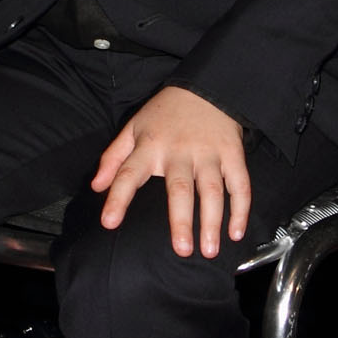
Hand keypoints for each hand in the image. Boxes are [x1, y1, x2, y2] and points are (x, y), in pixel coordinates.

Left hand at [91, 86, 250, 257]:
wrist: (206, 87)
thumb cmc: (165, 113)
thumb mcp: (133, 128)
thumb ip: (113, 158)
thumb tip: (97, 186)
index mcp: (150, 145)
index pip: (129, 173)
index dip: (118, 198)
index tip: (109, 222)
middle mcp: (180, 151)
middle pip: (180, 189)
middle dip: (181, 221)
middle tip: (182, 250)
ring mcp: (209, 153)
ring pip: (212, 191)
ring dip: (212, 221)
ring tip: (209, 250)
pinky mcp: (232, 154)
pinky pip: (240, 184)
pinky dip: (241, 209)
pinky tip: (236, 232)